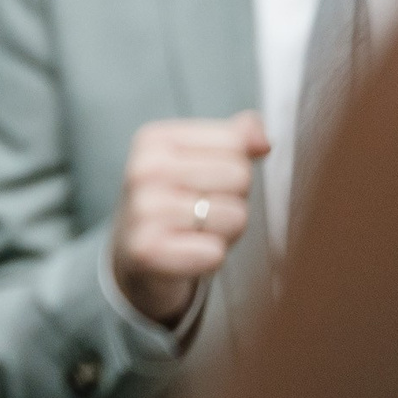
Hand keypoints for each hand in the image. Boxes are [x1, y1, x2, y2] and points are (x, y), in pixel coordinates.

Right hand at [111, 112, 268, 325]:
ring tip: (195, 232)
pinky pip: (215, 253)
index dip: (234, 168)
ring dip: (225, 232)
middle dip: (233, 199)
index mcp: (154, 139)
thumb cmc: (177, 204)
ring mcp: (142, 210)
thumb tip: (263, 140)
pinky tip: (187, 253)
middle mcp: (143, 169)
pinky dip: (209, 258)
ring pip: (235, 216)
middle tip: (202, 212)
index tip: (205, 182)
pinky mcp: (148, 251)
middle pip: (239, 177)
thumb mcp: (200, 161)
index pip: (235, 143)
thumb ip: (236, 138)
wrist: (134, 254)